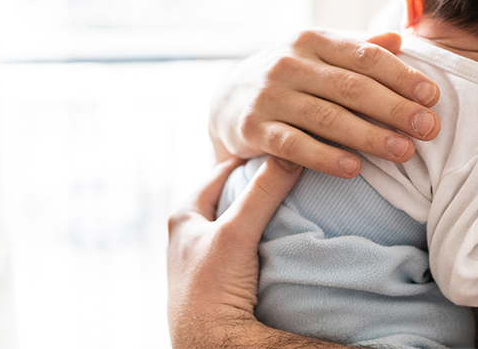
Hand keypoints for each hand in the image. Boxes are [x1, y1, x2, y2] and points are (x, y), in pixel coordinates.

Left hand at [167, 157, 302, 346]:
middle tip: (293, 172)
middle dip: (260, 184)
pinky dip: (264, 236)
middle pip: (232, 195)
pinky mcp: (222, 276)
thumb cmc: (211, 286)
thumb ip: (262, 193)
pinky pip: (248, 244)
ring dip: (263, 212)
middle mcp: (191, 232)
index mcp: (184, 214)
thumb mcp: (236, 232)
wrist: (210, 342)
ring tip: (293, 200)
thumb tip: (291, 154)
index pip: (222, 171)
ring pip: (241, 221)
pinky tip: (283, 235)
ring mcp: (207, 255)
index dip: (251, 158)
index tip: (282, 148)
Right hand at [209, 30, 440, 177]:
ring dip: (369, 136)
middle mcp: (289, 63)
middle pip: (351, 87)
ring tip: (404, 152)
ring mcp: (269, 96)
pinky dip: (324, 157)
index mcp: (313, 40)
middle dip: (395, 108)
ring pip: (326, 117)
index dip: (402, 76)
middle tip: (429, 128)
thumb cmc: (290, 79)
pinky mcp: (252, 128)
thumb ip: (358, 48)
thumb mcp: (319, 55)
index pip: (365, 56)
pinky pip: (293, 145)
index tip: (432, 96)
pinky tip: (354, 169)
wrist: (227, 101)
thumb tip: (400, 38)